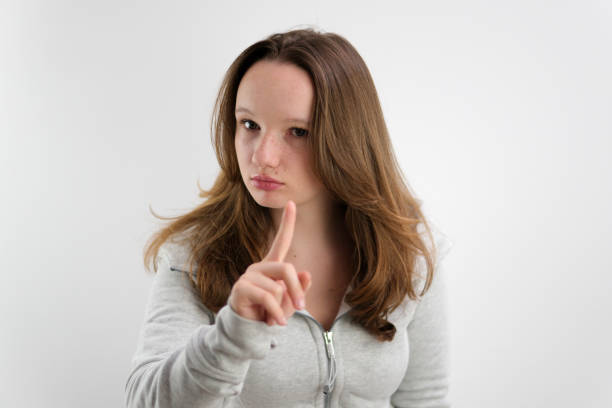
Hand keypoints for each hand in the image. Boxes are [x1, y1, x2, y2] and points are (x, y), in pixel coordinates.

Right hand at [229, 200, 311, 325]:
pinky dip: (275, 313)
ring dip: (281, 308)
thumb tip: (306, 273)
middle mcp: (259, 267)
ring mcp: (249, 276)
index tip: (291, 203)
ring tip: (273, 316)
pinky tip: (273, 322)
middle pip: (286, 269)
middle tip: (302, 306)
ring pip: (277, 288)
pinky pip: (267, 298)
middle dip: (297, 290)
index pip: (281, 241)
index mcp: (272, 266)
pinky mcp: (241, 288)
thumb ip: (299, 289)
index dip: (287, 223)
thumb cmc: (269, 314)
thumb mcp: (289, 303)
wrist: (247, 331)